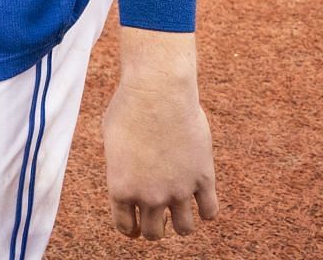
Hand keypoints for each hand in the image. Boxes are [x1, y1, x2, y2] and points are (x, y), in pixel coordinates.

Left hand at [102, 52, 218, 240]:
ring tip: (180, 211)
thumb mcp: (111, 139)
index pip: (126, 227)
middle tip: (159, 215)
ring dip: (181, 224)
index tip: (136, 226)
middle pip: (154, 233)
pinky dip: (206, 211)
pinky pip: (210, 211)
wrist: (158, 89)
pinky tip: (202, 200)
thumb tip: (130, 179)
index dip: (131, 228)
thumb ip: (120, 167)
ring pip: (184, 229)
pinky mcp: (203, 178)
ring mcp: (178, 189)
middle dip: (155, 227)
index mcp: (121, 188)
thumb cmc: (130, 106)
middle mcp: (149, 195)